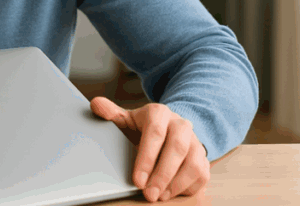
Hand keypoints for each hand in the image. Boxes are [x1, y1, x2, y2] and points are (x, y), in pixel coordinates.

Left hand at [90, 97, 209, 202]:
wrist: (168, 129)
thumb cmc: (142, 128)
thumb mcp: (126, 120)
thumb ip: (110, 114)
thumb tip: (96, 104)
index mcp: (159, 113)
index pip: (155, 133)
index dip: (146, 158)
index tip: (137, 179)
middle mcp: (180, 125)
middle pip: (177, 148)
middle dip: (162, 174)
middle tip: (148, 194)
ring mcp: (195, 141)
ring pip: (193, 163)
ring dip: (176, 184)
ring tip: (158, 196)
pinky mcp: (203, 158)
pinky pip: (202, 174)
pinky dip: (187, 188)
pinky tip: (170, 193)